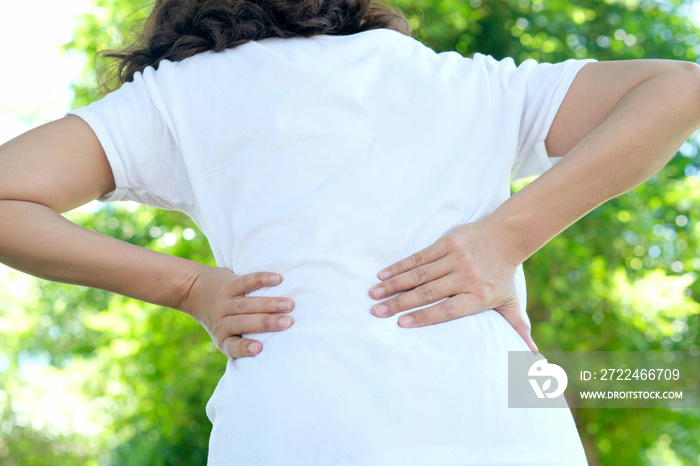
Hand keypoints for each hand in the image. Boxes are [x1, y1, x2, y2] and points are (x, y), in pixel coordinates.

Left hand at [182, 266, 294, 358]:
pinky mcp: (227, 284)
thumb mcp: (224, 334)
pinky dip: (262, 279)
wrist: (194, 291)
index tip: (259, 348)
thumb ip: (243, 339)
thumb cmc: (221, 318)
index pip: (232, 347)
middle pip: (244, 323)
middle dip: (267, 323)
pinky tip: (278, 279)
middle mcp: (221, 321)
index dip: (244, 348)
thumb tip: (277, 347)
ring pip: (246, 304)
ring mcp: (223, 302)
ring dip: (269, 304)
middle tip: (288, 322)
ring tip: (289, 304)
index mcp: (223, 338)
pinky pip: (245, 282)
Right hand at [368, 220, 537, 352]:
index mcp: (478, 296)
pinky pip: (420, 257)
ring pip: (419, 275)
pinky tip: (383, 273)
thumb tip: (534, 357)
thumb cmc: (504, 274)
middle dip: (399, 303)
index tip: (401, 323)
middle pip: (427, 293)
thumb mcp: (510, 302)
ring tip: (373, 294)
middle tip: (376, 313)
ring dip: (393, 285)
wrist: (507, 236)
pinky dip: (400, 266)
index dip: (424, 317)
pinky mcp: (447, 243)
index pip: (447, 310)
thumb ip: (518, 328)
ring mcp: (455, 259)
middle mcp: (466, 278)